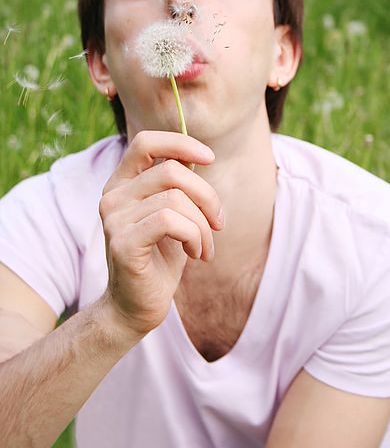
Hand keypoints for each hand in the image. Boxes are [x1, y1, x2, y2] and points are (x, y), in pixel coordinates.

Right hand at [99, 131, 223, 336]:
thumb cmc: (160, 257)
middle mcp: (112, 196)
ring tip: (205, 247)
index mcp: (123, 183)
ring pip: (177, 199)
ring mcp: (114, 219)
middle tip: (218, 223)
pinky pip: (171, 222)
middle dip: (207, 196)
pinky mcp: (122, 243)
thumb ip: (179, 186)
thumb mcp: (174, 214)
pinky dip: (194, 236)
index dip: (181, 142)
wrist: (138, 306)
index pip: (146, 142)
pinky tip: (195, 254)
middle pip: (172, 171)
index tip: (210, 157)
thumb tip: (199, 156)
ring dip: (203, 226)